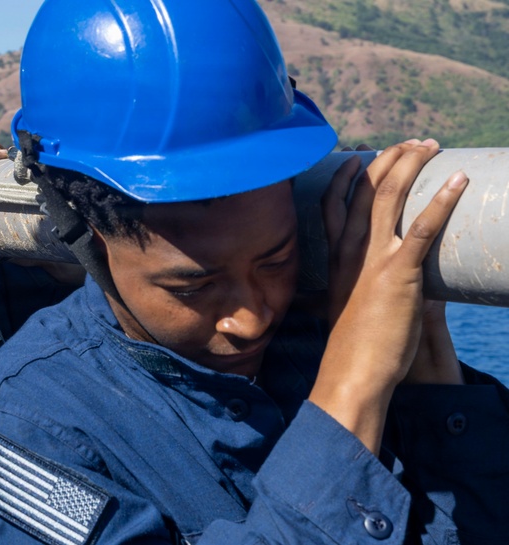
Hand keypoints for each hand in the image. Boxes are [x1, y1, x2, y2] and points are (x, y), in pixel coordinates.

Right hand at [323, 143, 462, 385]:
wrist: (352, 372)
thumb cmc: (353, 347)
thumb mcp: (346, 306)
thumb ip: (357, 287)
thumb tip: (372, 284)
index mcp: (337, 256)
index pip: (335, 202)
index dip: (347, 174)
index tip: (363, 156)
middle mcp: (351, 249)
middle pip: (365, 187)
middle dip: (389, 157)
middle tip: (413, 144)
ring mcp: (373, 258)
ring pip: (390, 195)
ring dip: (412, 164)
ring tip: (432, 146)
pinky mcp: (400, 272)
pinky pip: (423, 227)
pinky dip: (442, 200)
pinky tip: (459, 180)